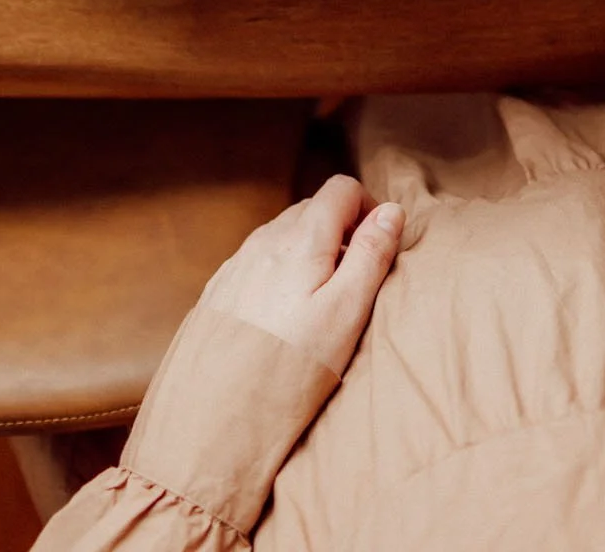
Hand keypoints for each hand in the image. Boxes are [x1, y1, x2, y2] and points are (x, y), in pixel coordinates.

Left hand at [198, 174, 403, 377]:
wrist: (213, 415)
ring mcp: (237, 264)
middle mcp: (263, 240)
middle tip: (355, 283)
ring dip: (310, 253)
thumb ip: (370, 256)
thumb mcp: (346, 312)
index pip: (341, 188)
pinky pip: (258, 263)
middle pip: (312, 209)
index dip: (368, 209)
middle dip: (341, 231)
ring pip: (283, 236)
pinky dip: (281, 274)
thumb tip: (391, 210)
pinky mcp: (220, 290)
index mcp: (300, 238)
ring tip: (321, 306)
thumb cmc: (289, 368)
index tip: (378, 248)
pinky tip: (284, 319)